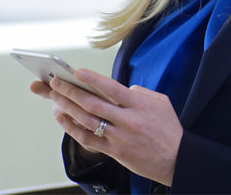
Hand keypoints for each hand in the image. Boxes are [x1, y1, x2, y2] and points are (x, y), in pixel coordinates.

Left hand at [30, 70, 182, 185]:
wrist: (176, 158)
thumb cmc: (168, 129)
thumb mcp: (161, 102)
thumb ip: (140, 93)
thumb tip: (121, 88)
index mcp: (139, 105)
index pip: (112, 88)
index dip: (93, 79)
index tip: (77, 72)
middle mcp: (127, 120)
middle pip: (93, 104)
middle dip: (71, 91)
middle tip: (56, 82)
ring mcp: (119, 137)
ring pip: (87, 120)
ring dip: (67, 107)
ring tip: (54, 97)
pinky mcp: (114, 151)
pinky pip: (88, 139)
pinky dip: (72, 128)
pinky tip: (63, 119)